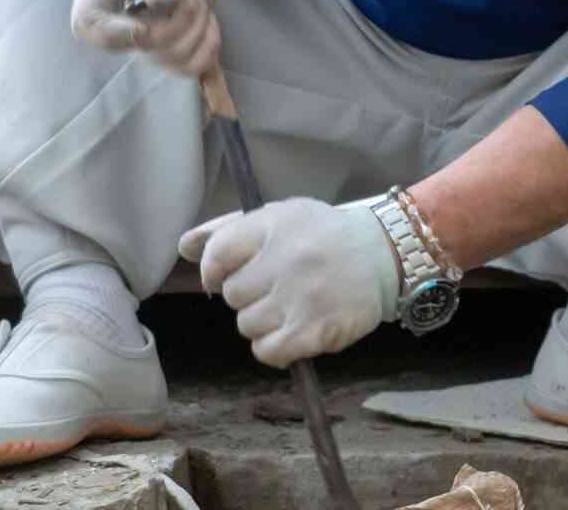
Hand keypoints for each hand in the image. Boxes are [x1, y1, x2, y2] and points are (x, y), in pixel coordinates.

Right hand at [71, 0, 221, 74]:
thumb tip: (163, 1)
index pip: (87, 26)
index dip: (115, 35)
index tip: (145, 23)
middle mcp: (118, 19)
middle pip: (143, 45)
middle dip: (180, 16)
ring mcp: (144, 39)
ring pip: (173, 58)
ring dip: (199, 26)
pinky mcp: (169, 50)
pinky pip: (192, 67)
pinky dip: (209, 45)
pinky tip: (208, 20)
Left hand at [178, 198, 400, 367]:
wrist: (384, 254)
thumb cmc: (323, 236)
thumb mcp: (279, 216)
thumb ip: (228, 230)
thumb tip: (183, 246)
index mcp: (273, 225)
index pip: (217, 254)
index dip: (214, 271)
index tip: (227, 275)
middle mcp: (286, 259)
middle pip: (232, 295)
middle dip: (248, 295)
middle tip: (275, 287)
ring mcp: (301, 296)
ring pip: (247, 326)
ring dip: (263, 322)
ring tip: (290, 306)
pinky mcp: (315, 330)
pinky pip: (267, 352)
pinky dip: (274, 347)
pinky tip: (293, 331)